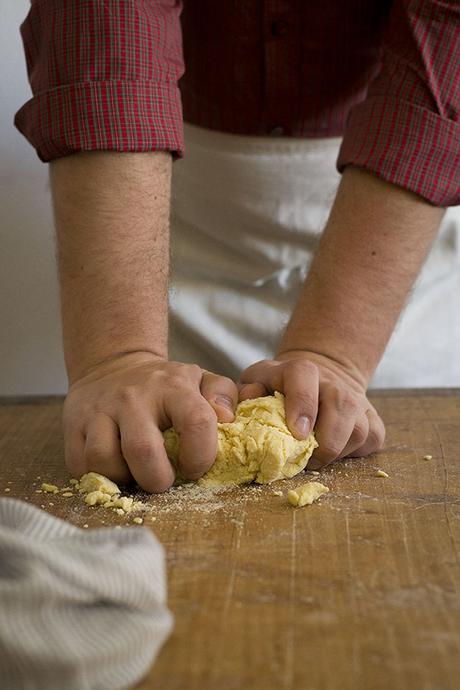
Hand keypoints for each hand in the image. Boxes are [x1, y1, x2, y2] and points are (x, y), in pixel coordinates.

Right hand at [62, 351, 237, 491]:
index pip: (196, 422)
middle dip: (158, 479)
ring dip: (123, 479)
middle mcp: (133, 397)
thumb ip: (223, 395)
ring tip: (135, 472)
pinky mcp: (73, 424)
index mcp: (172, 386)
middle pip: (143, 450)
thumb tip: (228, 418)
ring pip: (103, 459)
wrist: (113, 365)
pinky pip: (81, 465)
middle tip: (163, 479)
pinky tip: (115, 468)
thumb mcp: (199, 379)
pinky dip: (100, 477)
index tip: (194, 467)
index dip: (201, 456)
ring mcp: (100, 410)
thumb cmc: (165, 385)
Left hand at [238, 350, 384, 468]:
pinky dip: (353, 453)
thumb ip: (246, 394)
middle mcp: (333, 381)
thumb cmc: (278, 389)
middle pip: (341, 406)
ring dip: (336, 452)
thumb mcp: (256, 383)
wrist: (319, 378)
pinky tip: (335, 450)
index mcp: (300, 369)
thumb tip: (239, 411)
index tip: (297, 433)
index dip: (302, 404)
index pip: (303, 376)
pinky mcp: (373, 419)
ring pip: (358, 430)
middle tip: (305, 460)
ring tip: (315, 457)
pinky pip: (371, 441)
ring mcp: (358, 399)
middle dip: (325, 441)